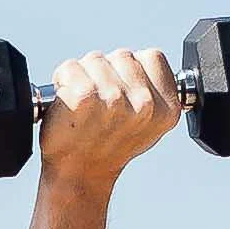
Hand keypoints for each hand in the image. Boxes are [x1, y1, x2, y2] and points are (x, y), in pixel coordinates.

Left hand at [37, 45, 185, 193]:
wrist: (78, 173)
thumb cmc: (108, 145)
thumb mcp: (148, 123)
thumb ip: (154, 90)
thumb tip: (143, 61)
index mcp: (167, 109)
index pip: (153, 57)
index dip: (132, 70)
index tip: (123, 92)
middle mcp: (144, 104)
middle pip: (122, 55)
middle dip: (107, 72)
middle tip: (99, 104)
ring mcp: (114, 99)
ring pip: (95, 59)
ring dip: (83, 76)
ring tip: (84, 105)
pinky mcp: (84, 96)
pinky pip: (71, 67)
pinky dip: (62, 80)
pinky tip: (69, 103)